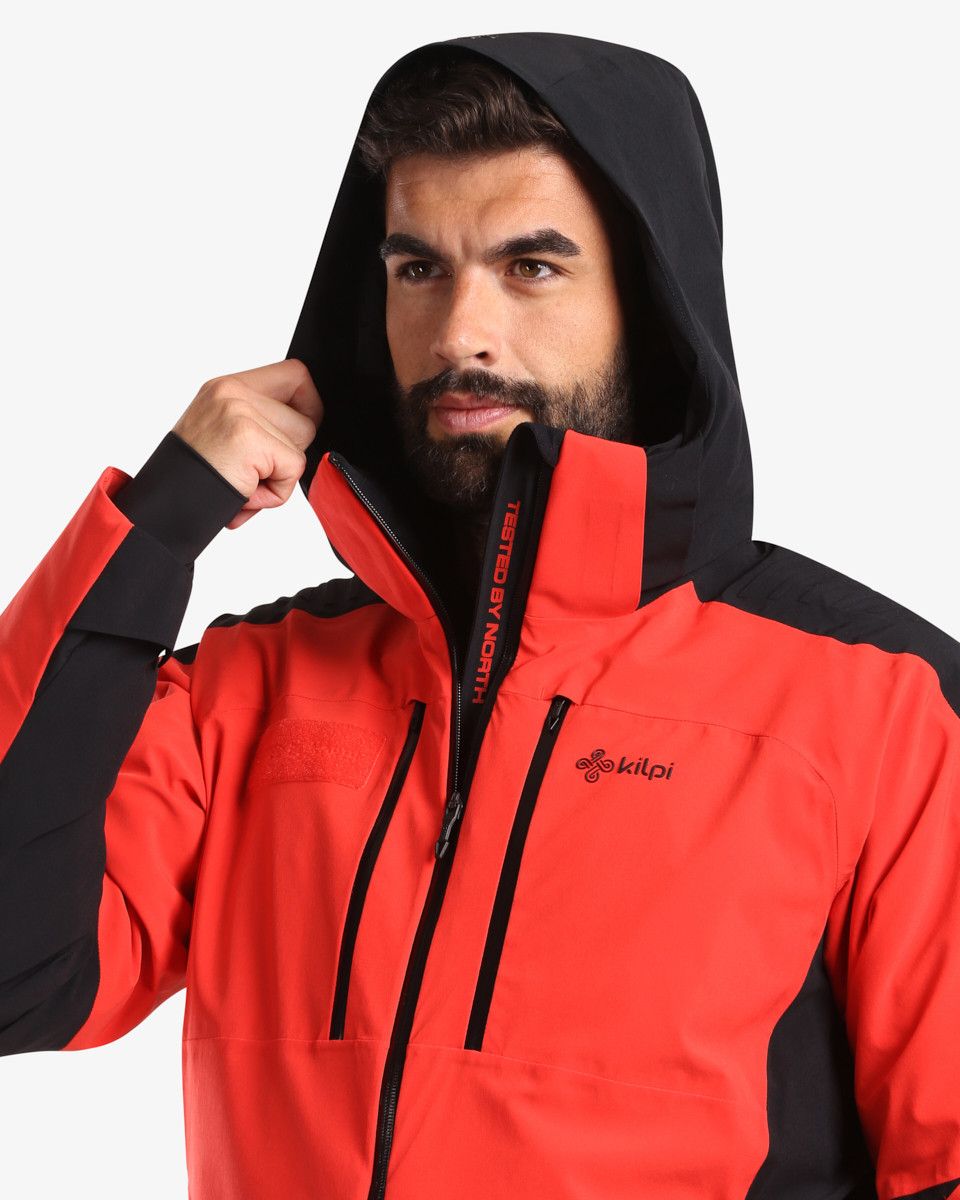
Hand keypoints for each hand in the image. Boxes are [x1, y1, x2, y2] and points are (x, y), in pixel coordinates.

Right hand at [172, 358, 323, 529]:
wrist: (163, 507)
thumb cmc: (195, 480)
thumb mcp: (225, 435)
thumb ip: (261, 423)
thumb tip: (308, 426)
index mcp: (227, 387)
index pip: (295, 374)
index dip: (307, 405)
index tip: (295, 432)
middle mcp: (232, 392)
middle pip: (308, 416)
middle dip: (292, 451)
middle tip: (256, 470)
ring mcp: (239, 412)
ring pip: (302, 444)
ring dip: (280, 476)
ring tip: (246, 482)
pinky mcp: (248, 438)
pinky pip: (292, 469)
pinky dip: (275, 492)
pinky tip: (245, 493)